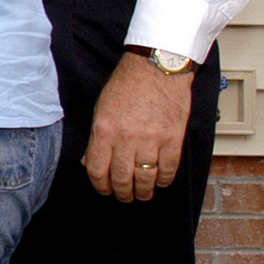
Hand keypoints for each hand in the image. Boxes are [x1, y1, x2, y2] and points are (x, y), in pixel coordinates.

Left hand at [82, 51, 193, 201]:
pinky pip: (168, 169)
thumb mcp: (101, 108)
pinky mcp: (173, 139)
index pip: (97, 169)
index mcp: (104, 130)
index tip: (104, 190)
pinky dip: (164, 180)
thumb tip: (90, 162)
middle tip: (124, 196)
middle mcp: (126, 138)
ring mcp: (152, 140)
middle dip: (122, 193)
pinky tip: (161, 182)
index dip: (100, 185)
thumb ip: (96, 138)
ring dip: (144, 191)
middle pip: (122, 178)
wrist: (157, 67)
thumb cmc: (128, 84)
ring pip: (146, 178)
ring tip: (143, 194)